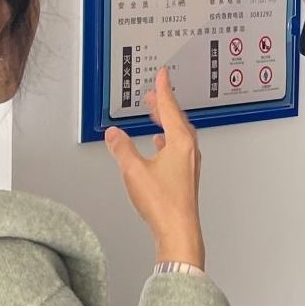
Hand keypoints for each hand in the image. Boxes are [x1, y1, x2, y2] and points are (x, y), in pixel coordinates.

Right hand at [103, 68, 204, 268]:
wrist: (179, 230)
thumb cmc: (163, 203)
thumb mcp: (134, 171)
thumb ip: (122, 149)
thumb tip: (114, 134)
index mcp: (180, 143)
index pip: (170, 108)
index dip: (164, 90)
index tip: (163, 75)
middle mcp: (189, 151)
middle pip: (177, 119)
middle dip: (165, 104)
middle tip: (155, 93)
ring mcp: (190, 164)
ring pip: (179, 134)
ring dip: (167, 121)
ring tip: (156, 114)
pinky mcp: (186, 176)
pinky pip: (178, 148)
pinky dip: (168, 139)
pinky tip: (160, 145)